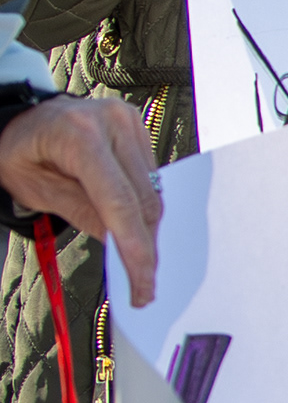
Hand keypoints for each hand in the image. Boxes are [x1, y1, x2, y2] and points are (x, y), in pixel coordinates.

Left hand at [0, 96, 161, 308]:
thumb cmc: (17, 151)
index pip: (120, 202)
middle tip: (141, 281)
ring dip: (146, 227)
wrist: (21, 119)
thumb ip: (79, 213)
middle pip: (144, 199)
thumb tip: (119, 245)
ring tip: (133, 254)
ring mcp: (129, 122)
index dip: (135, 248)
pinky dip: (142, 205)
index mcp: (79, 135)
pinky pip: (151, 178)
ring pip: (154, 192)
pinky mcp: (138, 128)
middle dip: (145, 244)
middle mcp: (112, 122)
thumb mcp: (34, 189)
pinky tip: (129, 223)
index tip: (143, 283)